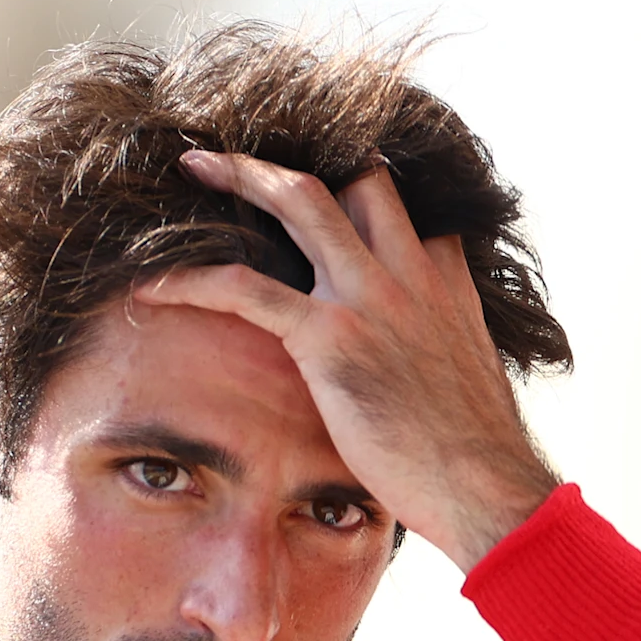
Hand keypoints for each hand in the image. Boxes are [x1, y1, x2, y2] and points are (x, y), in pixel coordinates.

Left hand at [136, 151, 559, 570]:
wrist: (488, 489)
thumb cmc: (473, 453)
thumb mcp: (468, 373)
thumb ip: (439, 340)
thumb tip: (415, 358)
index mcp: (444, 279)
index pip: (401, 204)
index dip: (356, 184)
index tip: (316, 181)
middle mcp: (411, 272)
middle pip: (354, 176)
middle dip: (294, 154)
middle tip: (237, 151)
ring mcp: (371, 298)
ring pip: (300, 201)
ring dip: (242, 174)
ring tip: (194, 165)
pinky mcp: (331, 339)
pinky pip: (247, 290)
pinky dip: (193, 280)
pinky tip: (152, 284)